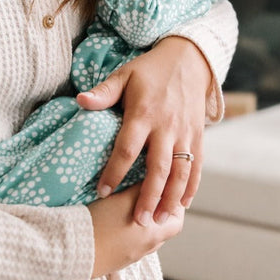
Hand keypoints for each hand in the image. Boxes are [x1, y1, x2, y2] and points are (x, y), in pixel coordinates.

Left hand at [77, 36, 210, 226]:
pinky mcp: (198, 135)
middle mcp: (167, 126)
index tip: (103, 191)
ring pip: (181, 171)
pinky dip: (192, 187)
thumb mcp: (124, 74)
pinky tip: (182, 205)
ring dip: (171, 198)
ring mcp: (185, 133)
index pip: (127, 148)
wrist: (189, 59)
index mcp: (144, 113)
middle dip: (148, 195)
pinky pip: (197, 165)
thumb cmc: (150, 70)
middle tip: (138, 220)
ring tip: (159, 220)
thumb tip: (80, 100)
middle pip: (158, 167)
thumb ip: (103, 92)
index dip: (114, 171)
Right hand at [87, 184, 183, 277]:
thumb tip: (153, 178)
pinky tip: (116, 221)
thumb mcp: (124, 199)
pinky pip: (131, 244)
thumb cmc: (100, 222)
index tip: (165, 188)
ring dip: (144, 223)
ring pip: (146, 237)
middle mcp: (147, 247)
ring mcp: (131, 256)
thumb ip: (142, 187)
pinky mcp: (115, 261)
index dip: (173, 201)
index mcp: (155, 233)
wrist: (73, 251)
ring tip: (130, 206)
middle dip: (159, 211)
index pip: (176, 217)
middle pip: (164, 229)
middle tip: (149, 194)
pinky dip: (130, 232)